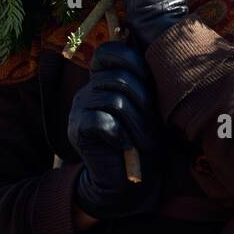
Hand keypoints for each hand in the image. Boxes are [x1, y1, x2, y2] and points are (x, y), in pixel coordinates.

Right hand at [67, 42, 163, 220]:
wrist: (128, 182)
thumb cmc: (144, 141)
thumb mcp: (150, 107)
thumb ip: (146, 82)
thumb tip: (156, 53)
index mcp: (106, 79)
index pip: (109, 51)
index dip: (131, 60)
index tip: (148, 82)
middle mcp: (89, 89)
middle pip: (119, 77)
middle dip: (143, 101)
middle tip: (150, 126)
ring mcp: (80, 108)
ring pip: (114, 100)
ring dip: (136, 123)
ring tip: (140, 140)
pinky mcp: (77, 129)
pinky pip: (103, 121)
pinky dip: (120, 136)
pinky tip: (123, 146)